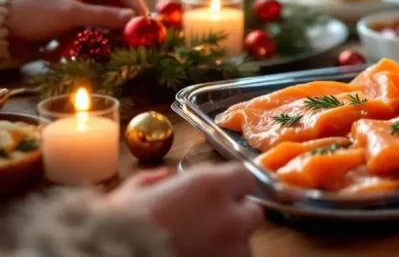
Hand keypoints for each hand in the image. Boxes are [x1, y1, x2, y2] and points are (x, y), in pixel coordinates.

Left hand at [8, 0, 146, 52]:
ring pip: (110, 15)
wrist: (3, 26)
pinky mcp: (77, 16)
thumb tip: (134, 19)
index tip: (147, 25)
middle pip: (119, 2)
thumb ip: (104, 17)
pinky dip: (104, 34)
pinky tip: (110, 45)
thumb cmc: (33, 12)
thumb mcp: (70, 14)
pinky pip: (98, 24)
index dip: (137, 6)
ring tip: (126, 44)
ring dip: (117, 30)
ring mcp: (82, 1)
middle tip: (140, 38)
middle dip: (128, 20)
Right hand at [108, 164, 262, 256]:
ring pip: (244, 244)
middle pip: (252, 212)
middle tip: (210, 223)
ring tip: (200, 245)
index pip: (245, 177)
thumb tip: (167, 180)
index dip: (233, 185)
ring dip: (229, 242)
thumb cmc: (117, 226)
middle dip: (235, 216)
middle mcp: (229, 216)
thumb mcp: (135, 191)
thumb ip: (158, 180)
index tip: (220, 192)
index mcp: (210, 186)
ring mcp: (230, 250)